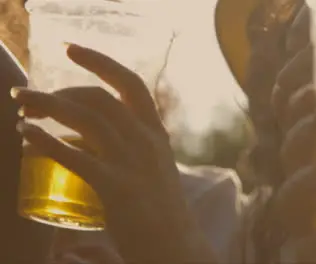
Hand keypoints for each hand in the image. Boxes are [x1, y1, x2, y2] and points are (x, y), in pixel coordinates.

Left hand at [12, 44, 213, 262]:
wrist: (176, 247)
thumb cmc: (158, 211)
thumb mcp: (151, 169)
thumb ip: (124, 151)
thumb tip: (79, 143)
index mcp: (156, 134)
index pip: (131, 84)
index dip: (100, 61)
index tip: (71, 50)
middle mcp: (147, 142)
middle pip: (100, 97)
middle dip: (59, 89)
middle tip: (28, 97)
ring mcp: (133, 163)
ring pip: (87, 118)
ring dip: (47, 106)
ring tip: (21, 109)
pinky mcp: (118, 188)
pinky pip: (76, 157)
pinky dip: (47, 142)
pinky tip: (28, 137)